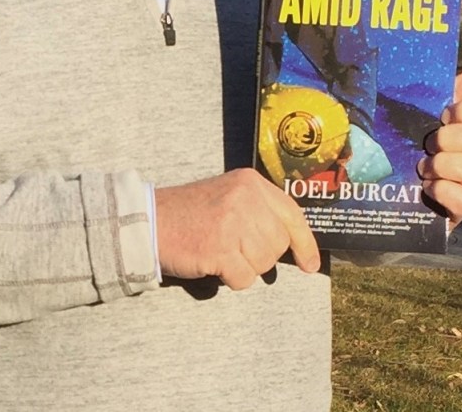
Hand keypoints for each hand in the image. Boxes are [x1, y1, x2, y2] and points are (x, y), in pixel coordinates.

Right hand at [154, 167, 320, 290]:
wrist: (150, 220)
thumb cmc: (190, 213)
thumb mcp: (229, 196)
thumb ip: (259, 210)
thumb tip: (293, 244)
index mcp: (250, 182)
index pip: (292, 214)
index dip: (305, 242)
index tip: (312, 264)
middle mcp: (246, 197)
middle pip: (278, 244)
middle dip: (260, 255)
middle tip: (233, 248)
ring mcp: (233, 222)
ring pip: (264, 264)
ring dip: (243, 267)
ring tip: (220, 251)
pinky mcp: (220, 248)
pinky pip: (243, 279)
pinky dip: (229, 279)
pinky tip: (211, 262)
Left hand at [417, 64, 461, 227]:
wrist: (400, 191)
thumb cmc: (417, 146)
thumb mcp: (426, 114)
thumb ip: (449, 91)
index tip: (444, 113)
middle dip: (448, 139)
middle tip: (428, 144)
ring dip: (441, 166)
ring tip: (423, 167)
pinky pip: (460, 197)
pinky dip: (439, 190)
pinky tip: (427, 187)